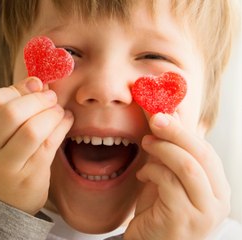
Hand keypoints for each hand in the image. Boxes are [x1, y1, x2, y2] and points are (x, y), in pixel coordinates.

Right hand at [0, 77, 73, 214]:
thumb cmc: (0, 159)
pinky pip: (49, 146)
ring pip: (32, 130)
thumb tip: (37, 82)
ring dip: (51, 114)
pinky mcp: (28, 177)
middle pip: (12, 113)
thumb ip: (13, 106)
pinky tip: (66, 121)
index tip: (36, 86)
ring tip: (59, 111)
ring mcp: (6, 166)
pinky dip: (62, 128)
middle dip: (37, 100)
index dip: (18, 88)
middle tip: (51, 97)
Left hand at [125, 113, 230, 239]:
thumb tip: (168, 115)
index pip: (206, 151)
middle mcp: (217, 201)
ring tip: (146, 144)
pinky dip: (152, 171)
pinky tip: (143, 174)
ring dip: (162, 148)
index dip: (184, 129)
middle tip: (155, 118)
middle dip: (176, 132)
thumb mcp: (166, 178)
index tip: (164, 112)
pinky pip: (168, 183)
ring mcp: (203, 212)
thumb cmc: (158, 213)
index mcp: (217, 188)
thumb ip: (169, 153)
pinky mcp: (184, 219)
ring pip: (187, 166)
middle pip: (201, 154)